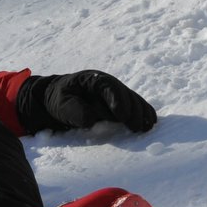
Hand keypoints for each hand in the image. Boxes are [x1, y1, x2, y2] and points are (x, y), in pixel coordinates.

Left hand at [19, 70, 156, 133]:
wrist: (56, 100)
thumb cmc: (58, 100)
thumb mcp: (61, 104)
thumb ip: (74, 110)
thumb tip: (92, 119)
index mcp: (92, 79)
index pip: (109, 86)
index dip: (118, 100)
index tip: (122, 116)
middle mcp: (107, 84)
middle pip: (125, 94)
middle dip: (133, 110)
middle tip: (136, 127)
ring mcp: (114, 93)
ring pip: (133, 100)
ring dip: (141, 113)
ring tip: (146, 127)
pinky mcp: (118, 103)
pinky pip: (134, 106)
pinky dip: (143, 113)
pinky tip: (150, 122)